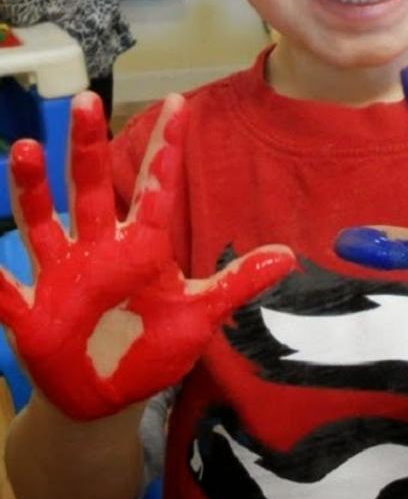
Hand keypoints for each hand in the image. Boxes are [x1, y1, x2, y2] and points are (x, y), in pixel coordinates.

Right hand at [0, 92, 295, 420]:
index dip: (167, 147)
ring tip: (25, 149)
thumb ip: (237, 284)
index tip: (179, 102)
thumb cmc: (154, 347)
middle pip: (92, 189)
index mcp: (142, 246)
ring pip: (45, 223)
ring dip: (33, 190)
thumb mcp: (201, 315)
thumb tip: (289, 256)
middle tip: (86, 100)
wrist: (110, 397)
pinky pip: (6, 292)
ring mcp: (64, 277)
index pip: (157, 187)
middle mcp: (100, 250)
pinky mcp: (34, 315)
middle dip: (89, 147)